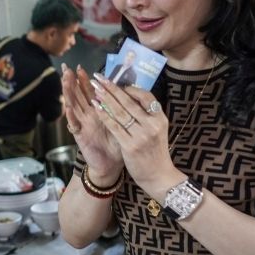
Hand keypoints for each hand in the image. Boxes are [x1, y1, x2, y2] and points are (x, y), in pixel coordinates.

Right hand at [62, 65, 122, 178]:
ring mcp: (82, 125)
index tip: (80, 68)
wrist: (111, 165)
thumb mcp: (120, 123)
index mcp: (97, 112)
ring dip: (69, 93)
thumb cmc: (116, 144)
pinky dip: (71, 117)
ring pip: (73, 106)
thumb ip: (119, 109)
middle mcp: (88, 116)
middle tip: (67, 69)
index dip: (84, 81)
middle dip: (72, 82)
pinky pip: (74, 125)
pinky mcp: (80, 136)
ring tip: (65, 81)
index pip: (89, 92)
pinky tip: (68, 107)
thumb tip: (126, 92)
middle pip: (78, 95)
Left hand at [88, 73, 181, 198]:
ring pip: (120, 112)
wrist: (158, 176)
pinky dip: (104, 115)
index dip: (129, 88)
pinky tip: (96, 107)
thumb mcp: (157, 130)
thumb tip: (132, 95)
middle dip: (112, 88)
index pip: (146, 96)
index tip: (116, 81)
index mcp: (160, 118)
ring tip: (94, 88)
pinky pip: (114, 126)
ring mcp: (141, 135)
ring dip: (105, 98)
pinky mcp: (130, 146)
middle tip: (98, 78)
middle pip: (129, 102)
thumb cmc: (154, 151)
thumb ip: (147, 115)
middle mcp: (152, 124)